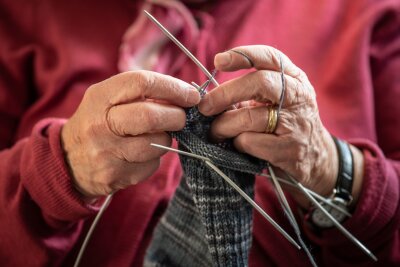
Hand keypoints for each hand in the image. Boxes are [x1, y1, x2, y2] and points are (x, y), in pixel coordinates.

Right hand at [61, 71, 199, 197]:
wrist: (68, 161)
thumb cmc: (98, 122)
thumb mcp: (109, 99)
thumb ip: (141, 94)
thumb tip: (185, 95)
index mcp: (100, 97)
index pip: (142, 83)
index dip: (173, 88)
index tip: (192, 95)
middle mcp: (100, 125)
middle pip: (150, 116)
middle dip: (176, 116)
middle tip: (182, 117)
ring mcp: (107, 153)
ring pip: (156, 144)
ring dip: (167, 138)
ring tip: (158, 134)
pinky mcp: (115, 176)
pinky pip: (151, 165)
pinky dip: (155, 158)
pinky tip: (143, 154)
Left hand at [198, 45, 340, 204]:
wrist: (317, 157)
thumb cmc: (285, 124)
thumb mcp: (276, 100)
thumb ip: (249, 92)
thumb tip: (209, 96)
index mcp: (294, 79)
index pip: (270, 57)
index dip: (242, 55)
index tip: (218, 61)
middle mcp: (298, 96)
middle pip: (260, 82)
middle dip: (226, 93)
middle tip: (205, 106)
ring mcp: (296, 123)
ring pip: (251, 117)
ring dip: (225, 125)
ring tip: (216, 131)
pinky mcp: (290, 149)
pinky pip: (252, 142)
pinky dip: (238, 143)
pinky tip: (238, 145)